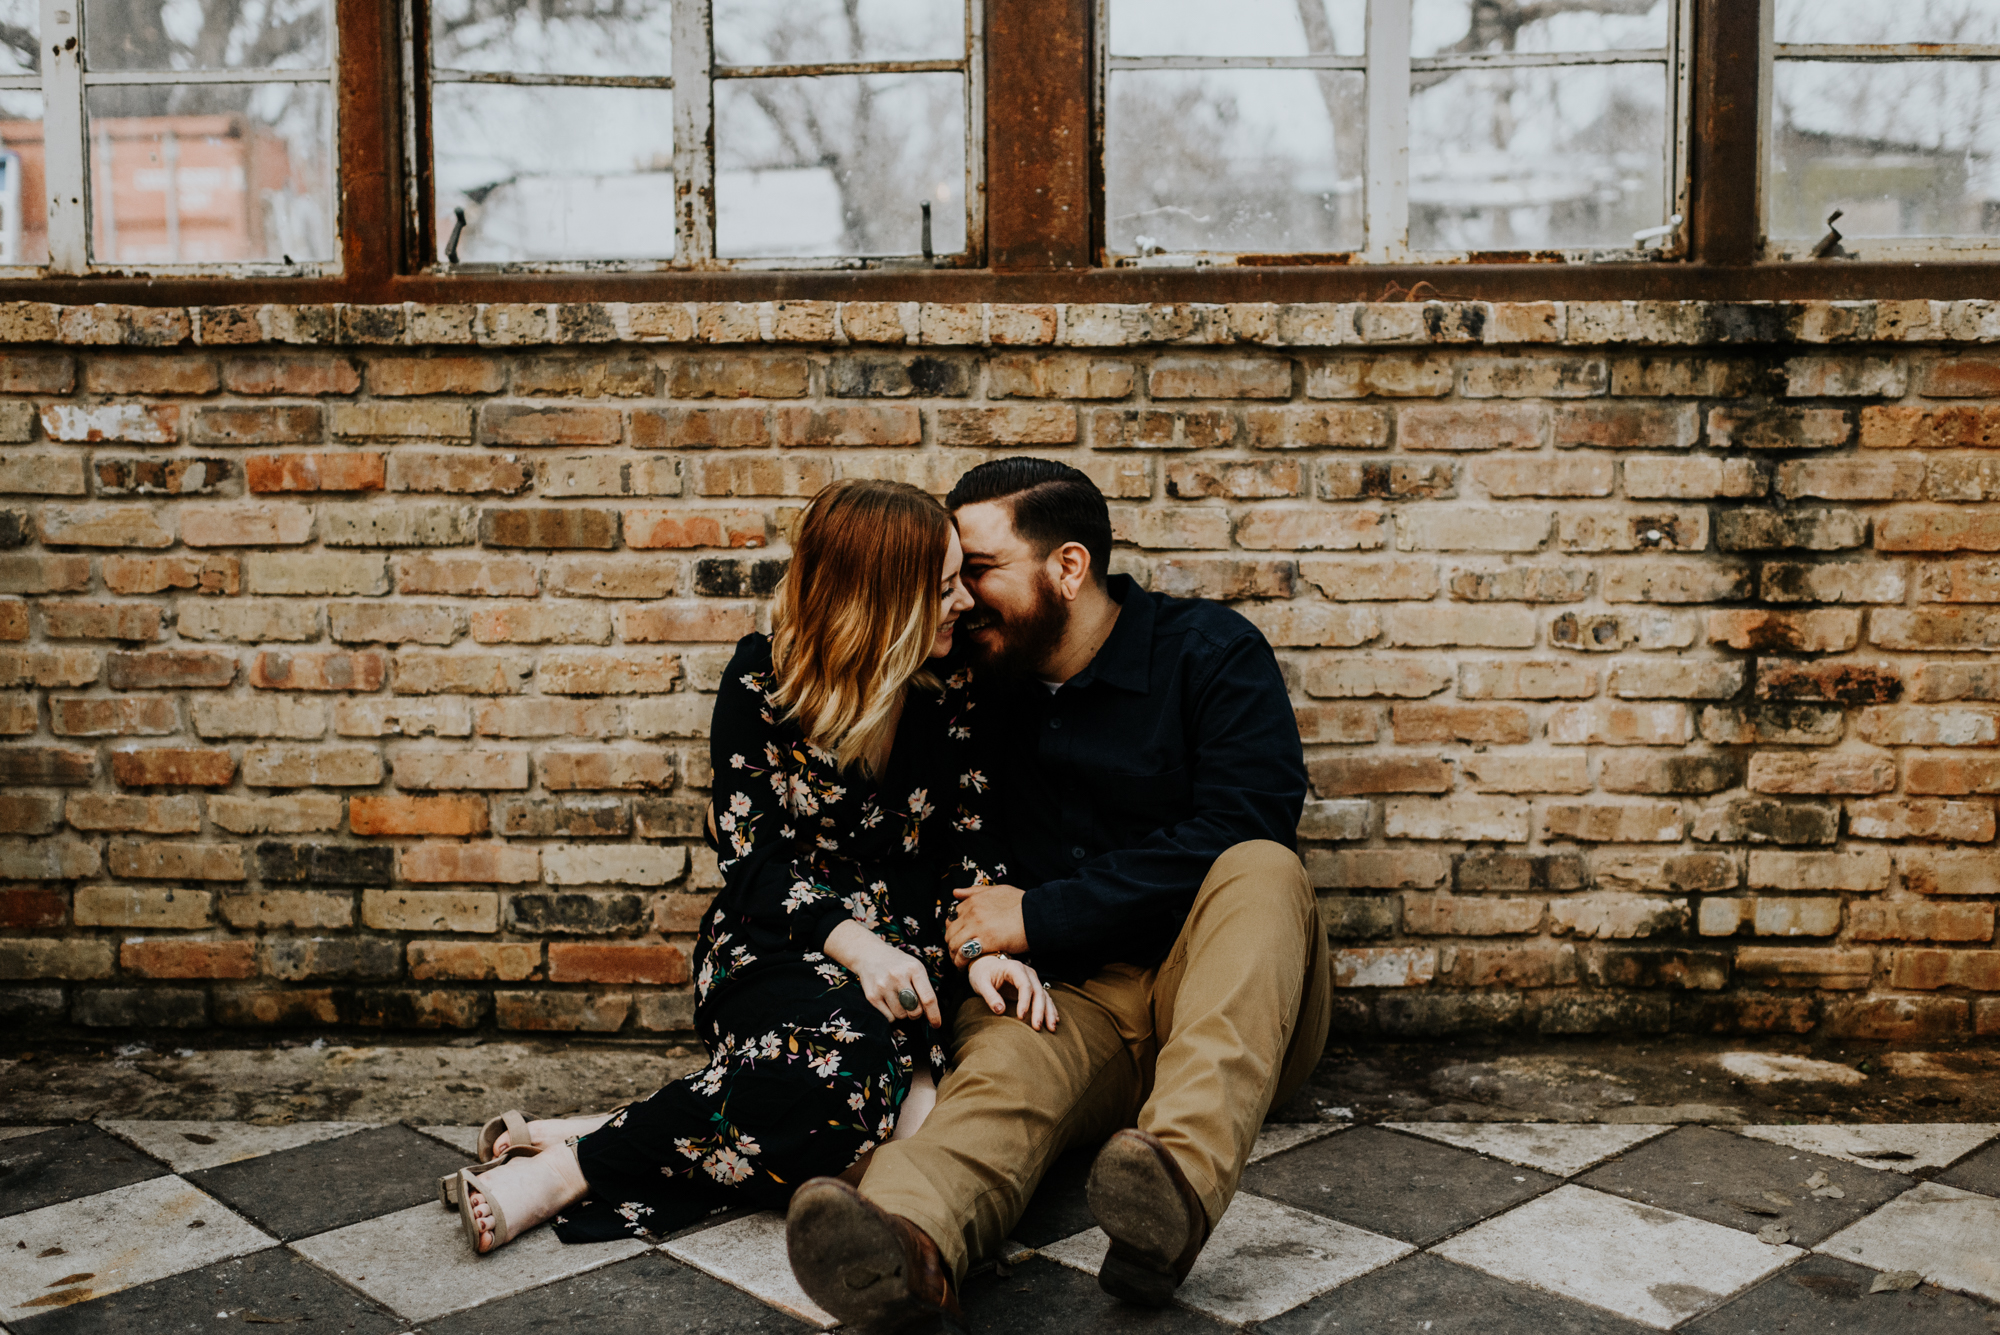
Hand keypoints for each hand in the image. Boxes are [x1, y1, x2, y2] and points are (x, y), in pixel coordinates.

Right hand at [823, 920, 941, 1027]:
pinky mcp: (872, 996)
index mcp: (914, 968)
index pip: (928, 998)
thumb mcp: (915, 967)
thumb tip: (930, 1014)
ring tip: (899, 1000)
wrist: (870, 954)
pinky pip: (888, 1017)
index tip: (936, 1025)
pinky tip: (889, 1002)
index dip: (934, 1015)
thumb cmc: (898, 964)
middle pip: (914, 1010)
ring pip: (901, 1015)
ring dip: (903, 1013)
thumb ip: (924, 988)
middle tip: (913, 1007)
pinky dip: (892, 1015)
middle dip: (916, 1014)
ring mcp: (883, 986)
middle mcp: (898, 976)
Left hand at [947, 884, 1027, 969]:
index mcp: (974, 900)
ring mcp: (978, 927)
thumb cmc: (1021, 903)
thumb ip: (975, 891)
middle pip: (950, 932)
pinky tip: (964, 966)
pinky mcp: (986, 942)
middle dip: (951, 944)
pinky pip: (965, 954)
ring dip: (954, 955)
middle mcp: (972, 913)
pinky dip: (961, 962)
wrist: (1037, 914)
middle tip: (956, 953)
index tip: (957, 937)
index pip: (952, 917)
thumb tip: (955, 893)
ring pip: (954, 944)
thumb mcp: (997, 890)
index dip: (952, 929)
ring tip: (959, 962)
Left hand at [968, 955, 1058, 1031]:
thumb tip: (1000, 1011)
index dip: (1025, 1002)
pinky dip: (1050, 1009)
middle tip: (1037, 1027)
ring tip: (1051, 1028)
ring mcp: (1032, 979)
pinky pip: (1044, 998)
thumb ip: (989, 995)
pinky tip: (1054, 1020)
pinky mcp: (1032, 987)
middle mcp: (1027, 972)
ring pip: (1044, 996)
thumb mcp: (980, 982)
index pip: (1025, 985)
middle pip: (1038, 991)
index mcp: (1015, 968)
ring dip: (1049, 1012)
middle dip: (1039, 1010)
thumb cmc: (982, 973)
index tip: (1021, 1017)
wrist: (985, 964)